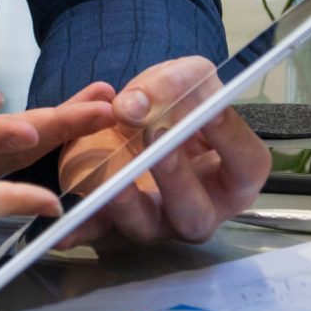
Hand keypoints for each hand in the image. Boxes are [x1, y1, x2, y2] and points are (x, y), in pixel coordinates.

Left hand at [55, 56, 270, 251]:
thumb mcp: (187, 78)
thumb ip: (170, 86)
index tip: (209, 109)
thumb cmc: (181, 104)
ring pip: (145, 228)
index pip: (247, 165)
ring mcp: (157, 221)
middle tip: (158, 142)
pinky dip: (79, 228)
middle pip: (195, 214)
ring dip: (126, 205)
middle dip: (176, 180)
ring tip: (111, 180)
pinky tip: (64, 225)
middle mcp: (198, 208)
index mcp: (233, 176)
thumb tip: (133, 107)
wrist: (142, 116)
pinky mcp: (115, 225)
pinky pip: (97, 232)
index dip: (230, 139)